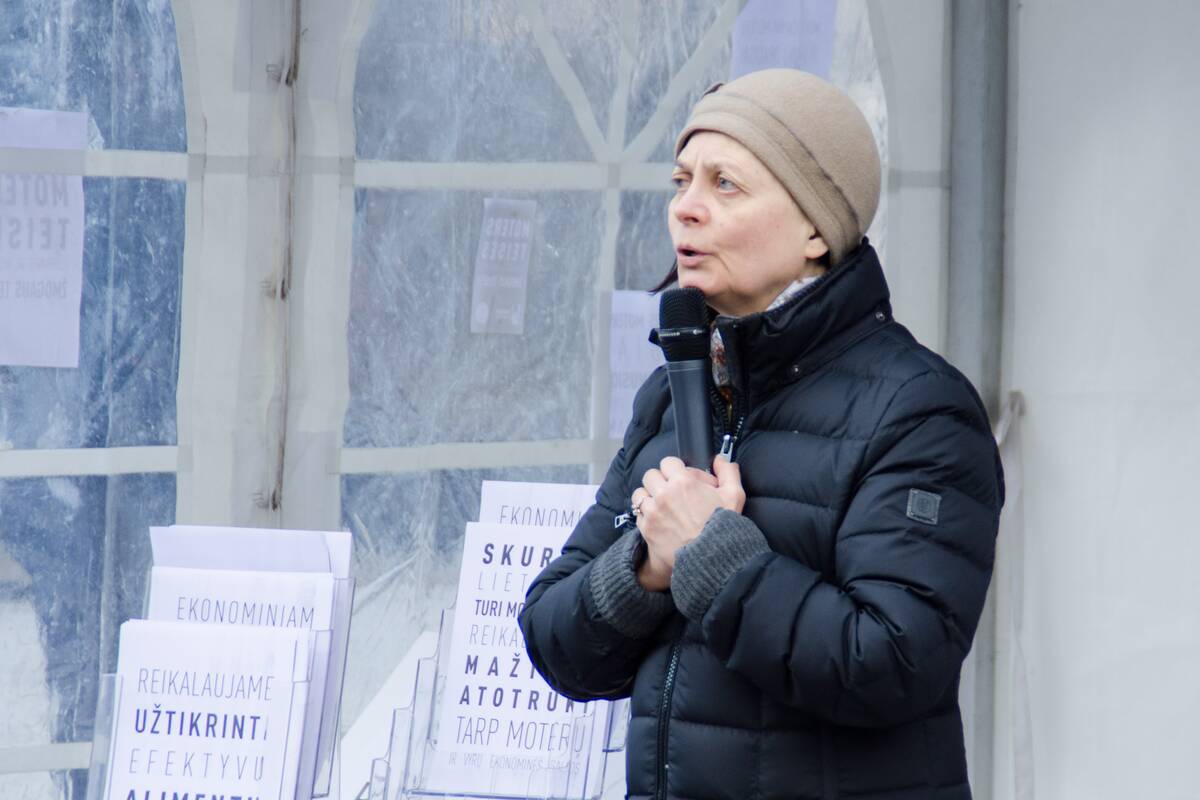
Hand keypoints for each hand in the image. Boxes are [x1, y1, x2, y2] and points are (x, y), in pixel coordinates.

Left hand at [632, 456, 745, 584]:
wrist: (711, 558)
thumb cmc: (723, 526)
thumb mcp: (734, 495)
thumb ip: (728, 472)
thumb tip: (720, 459)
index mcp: (683, 482)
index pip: (667, 462)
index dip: (675, 469)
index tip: (680, 478)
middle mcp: (664, 494)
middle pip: (650, 475)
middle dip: (660, 481)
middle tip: (670, 491)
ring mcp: (653, 512)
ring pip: (639, 494)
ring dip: (648, 497)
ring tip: (660, 505)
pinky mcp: (646, 528)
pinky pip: (638, 514)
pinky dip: (645, 515)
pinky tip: (658, 520)